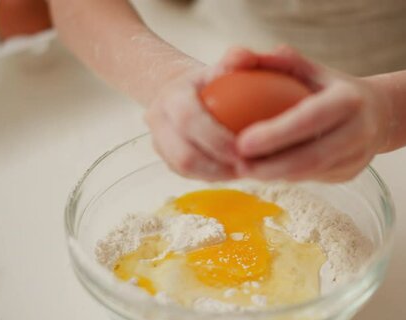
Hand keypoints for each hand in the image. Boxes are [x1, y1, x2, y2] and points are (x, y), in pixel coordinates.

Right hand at [145, 66, 238, 180]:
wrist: (181, 90)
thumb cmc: (210, 80)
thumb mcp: (221, 65)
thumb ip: (236, 59)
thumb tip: (247, 57)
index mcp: (171, 95)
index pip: (189, 119)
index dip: (215, 138)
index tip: (242, 149)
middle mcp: (157, 118)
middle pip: (183, 153)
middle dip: (217, 165)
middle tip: (248, 167)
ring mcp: (157, 140)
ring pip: (183, 168)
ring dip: (216, 174)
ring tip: (244, 172)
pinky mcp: (164, 156)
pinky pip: (185, 174)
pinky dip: (210, 176)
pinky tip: (234, 172)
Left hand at [223, 46, 392, 181]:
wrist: (380, 113)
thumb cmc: (332, 87)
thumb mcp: (312, 68)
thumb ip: (281, 61)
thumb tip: (242, 59)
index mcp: (350, 99)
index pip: (310, 118)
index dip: (276, 134)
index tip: (241, 142)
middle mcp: (360, 130)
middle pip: (312, 157)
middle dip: (270, 166)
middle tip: (236, 163)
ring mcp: (358, 156)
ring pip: (311, 173)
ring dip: (274, 175)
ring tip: (242, 169)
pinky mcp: (351, 173)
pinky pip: (313, 178)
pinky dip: (284, 177)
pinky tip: (260, 172)